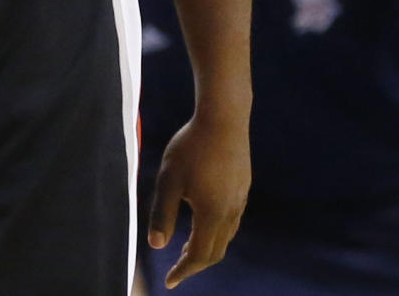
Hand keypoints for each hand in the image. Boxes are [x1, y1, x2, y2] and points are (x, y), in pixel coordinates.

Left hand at [148, 112, 249, 288]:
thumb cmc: (192, 146)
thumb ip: (162, 214)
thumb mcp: (169, 179)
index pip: (199, 255)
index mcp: (212, 214)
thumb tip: (155, 246)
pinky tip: (205, 220)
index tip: (169, 281)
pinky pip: (232, 220)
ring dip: (207, 248)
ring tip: (188, 247)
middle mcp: (231, 212)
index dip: (183, 271)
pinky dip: (216, 231)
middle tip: (177, 268)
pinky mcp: (243, 186)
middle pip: (215, 251)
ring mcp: (240, 199)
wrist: (224, 118)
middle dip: (195, 264)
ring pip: (225, 236)